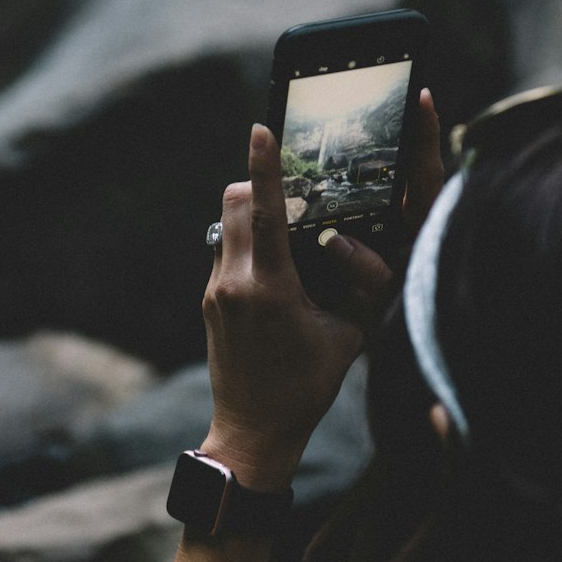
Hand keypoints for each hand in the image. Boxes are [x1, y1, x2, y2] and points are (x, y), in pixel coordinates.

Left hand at [200, 91, 442, 490]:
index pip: (265, 213)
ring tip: (288, 233)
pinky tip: (275, 271)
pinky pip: (224, 251)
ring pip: (226, 224)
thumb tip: (354, 243)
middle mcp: (234, 283)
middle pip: (235, 203)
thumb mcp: (346, 336)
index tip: (260, 129)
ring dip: (253, 214)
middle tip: (292, 190)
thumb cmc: (307, 387)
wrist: (253, 432)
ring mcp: (215, 291)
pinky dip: (247, 244)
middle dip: (260, 184)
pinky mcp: (208, 300)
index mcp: (270, 289)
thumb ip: (353, 285)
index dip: (265, 167)